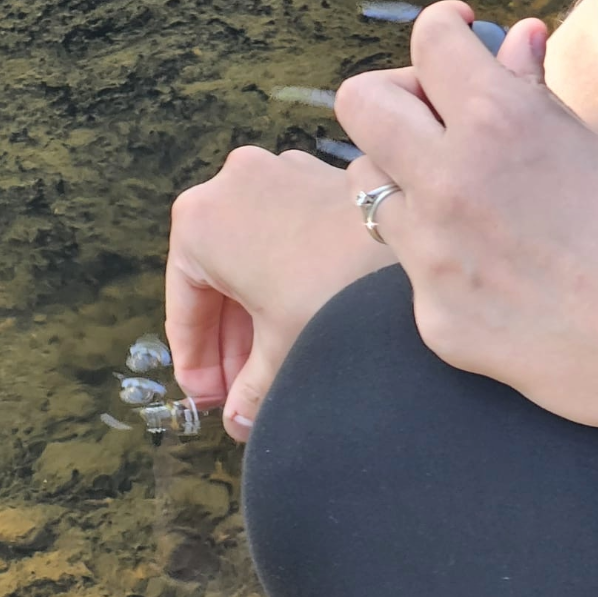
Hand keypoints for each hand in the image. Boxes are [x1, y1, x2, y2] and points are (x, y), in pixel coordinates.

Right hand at [166, 146, 394, 440]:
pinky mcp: (317, 174)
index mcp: (198, 221)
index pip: (183, 307)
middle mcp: (228, 183)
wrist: (414, 252)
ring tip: (269, 367)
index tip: (206, 401)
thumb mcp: (281, 351)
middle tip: (237, 394)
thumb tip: (240, 425)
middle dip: (228, 343)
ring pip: (250, 256)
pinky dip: (284, 278)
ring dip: (255, 314)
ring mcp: (276, 171)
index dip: (194, 363)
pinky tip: (299, 322)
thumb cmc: (332, 294)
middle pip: (215, 279)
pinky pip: (283, 234)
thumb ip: (251, 392)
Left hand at [336, 2, 597, 450]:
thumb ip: (534, 97)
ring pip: (369, 190)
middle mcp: (450, 184)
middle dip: (395, 98)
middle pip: (360, 106)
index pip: (429, 42)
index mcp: (501, 123)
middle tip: (437, 116)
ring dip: (403, 180)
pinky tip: (493, 272)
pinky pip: (407, 269)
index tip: (458, 39)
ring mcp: (432, 257)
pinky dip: (438, 258)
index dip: (445, 30)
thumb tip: (513, 40)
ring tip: (460, 197)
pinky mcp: (433, 320)